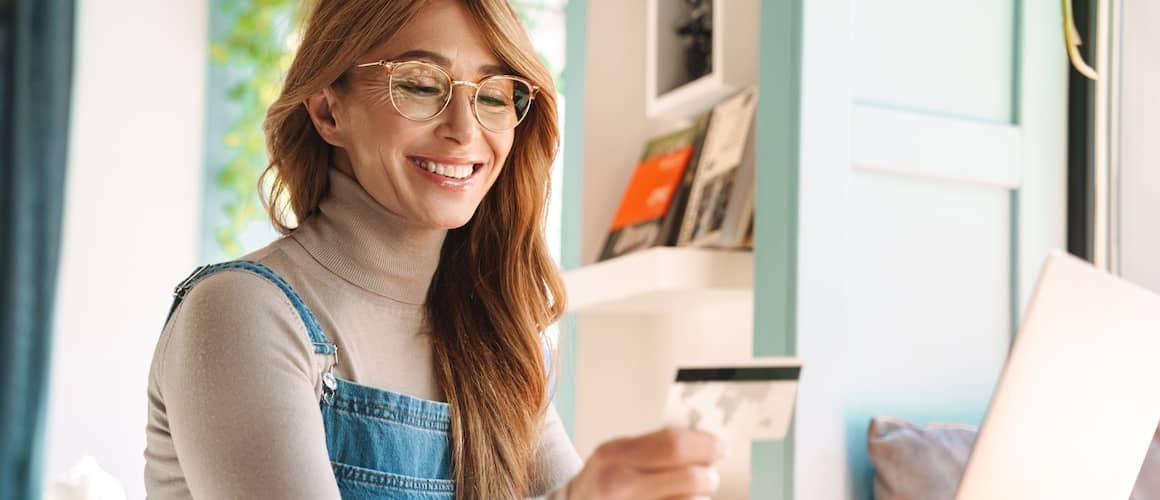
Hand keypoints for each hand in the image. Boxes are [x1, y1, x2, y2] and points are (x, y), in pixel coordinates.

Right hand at [567, 427, 723, 499]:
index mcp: (615, 455)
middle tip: (710, 474)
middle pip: (689, 478)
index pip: (673, 445)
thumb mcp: (617, 454)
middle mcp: (619, 484)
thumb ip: (653, 446)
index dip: (705, 444)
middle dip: (708, 474)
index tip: (720, 446)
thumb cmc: (602, 481)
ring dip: (699, 497)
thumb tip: (702, 440)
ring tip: (690, 492)